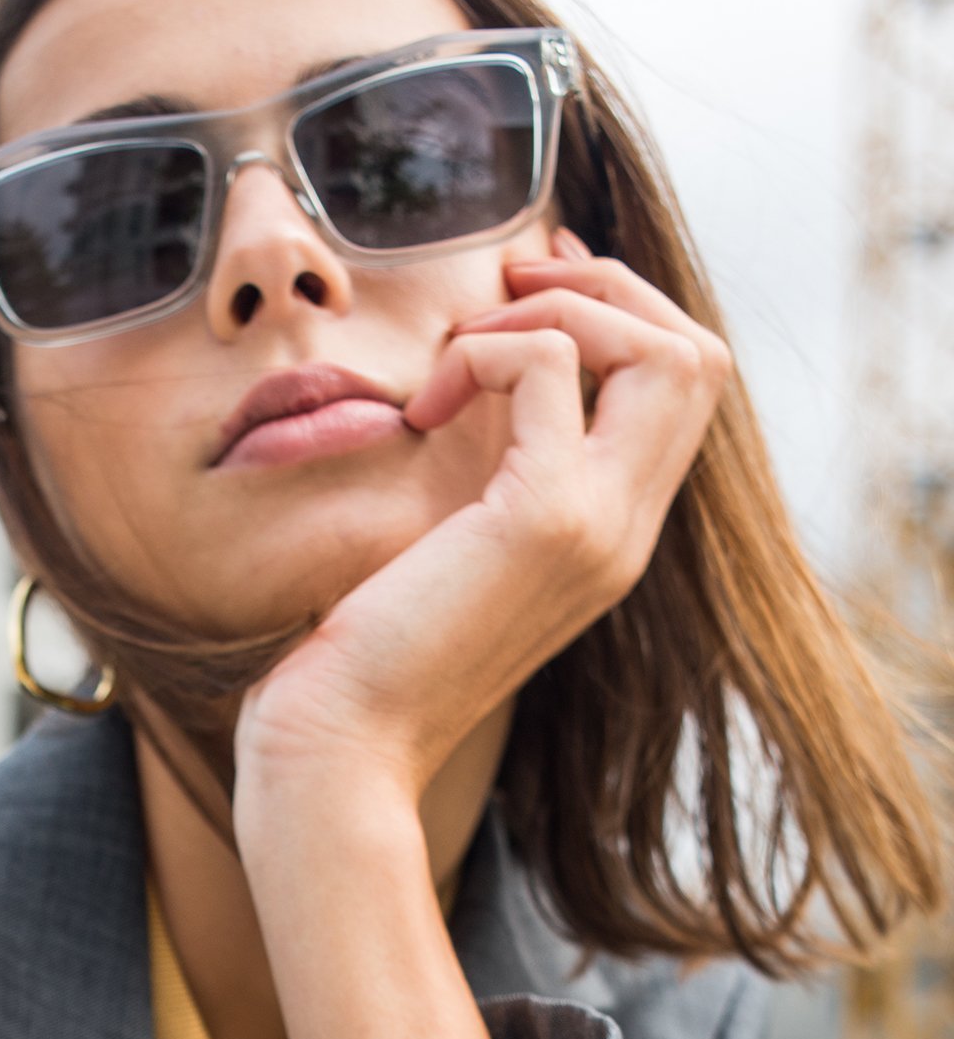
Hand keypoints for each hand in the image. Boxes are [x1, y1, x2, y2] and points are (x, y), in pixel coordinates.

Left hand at [233, 231, 731, 814]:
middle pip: (697, 356)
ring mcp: (598, 527)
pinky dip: (488, 351)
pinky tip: (424, 410)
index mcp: (611, 540)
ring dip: (561, 311)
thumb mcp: (450, 552)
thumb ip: (490, 477)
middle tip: (511, 290)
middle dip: (609, 289)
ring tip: (466, 353)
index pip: (680, 393)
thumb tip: (481, 379)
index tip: (529, 300)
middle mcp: (625, 534)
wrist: (341, 749)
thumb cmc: (365, 660)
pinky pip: (552, 364)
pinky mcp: (544, 519)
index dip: (622, 316)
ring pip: (664, 349)